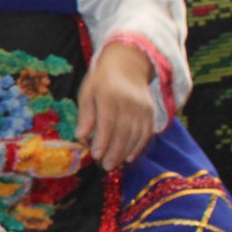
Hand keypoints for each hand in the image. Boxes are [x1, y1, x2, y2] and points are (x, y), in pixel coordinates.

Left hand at [76, 41, 156, 171]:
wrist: (128, 65)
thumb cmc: (101, 80)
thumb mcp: (87, 92)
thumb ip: (85, 115)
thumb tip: (80, 136)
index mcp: (110, 95)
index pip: (107, 122)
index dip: (102, 141)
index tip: (96, 155)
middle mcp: (129, 102)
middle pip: (123, 131)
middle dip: (114, 151)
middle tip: (105, 166)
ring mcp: (143, 107)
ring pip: (136, 134)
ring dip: (125, 152)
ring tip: (114, 164)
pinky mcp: (150, 111)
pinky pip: (146, 132)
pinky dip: (139, 146)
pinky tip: (129, 157)